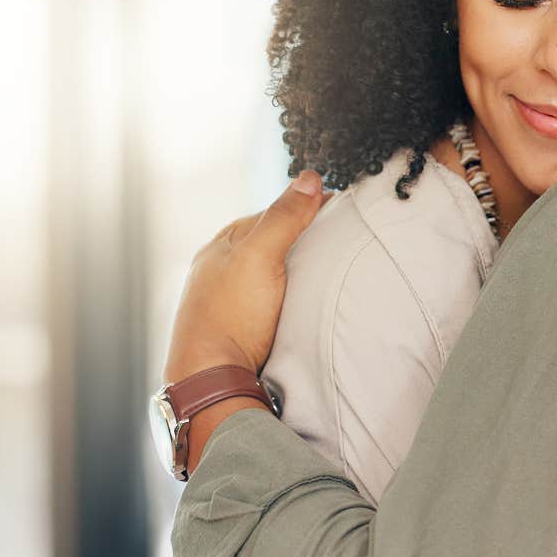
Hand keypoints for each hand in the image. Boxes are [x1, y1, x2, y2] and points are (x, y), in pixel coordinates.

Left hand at [162, 170, 327, 385]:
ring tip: (332, 275)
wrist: (211, 380)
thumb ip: (284, 217)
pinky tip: (308, 305)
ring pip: (276, 275)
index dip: (308, 209)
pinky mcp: (242, 328)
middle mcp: (223, 269)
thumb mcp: (260, 256)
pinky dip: (294, 297)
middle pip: (275, 244)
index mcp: (223, 244)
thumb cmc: (230, 316)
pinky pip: (275, 302)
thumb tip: (311, 176)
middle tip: (344, 244)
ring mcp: (230, 300)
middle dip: (306, 241)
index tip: (343, 212)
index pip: (274, 213)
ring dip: (301, 273)